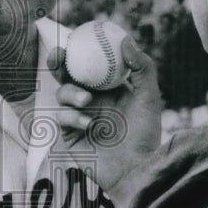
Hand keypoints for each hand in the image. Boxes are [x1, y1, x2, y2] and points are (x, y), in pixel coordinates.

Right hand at [47, 37, 162, 196]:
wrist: (137, 170)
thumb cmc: (147, 134)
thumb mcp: (149, 97)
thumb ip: (142, 67)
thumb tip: (126, 40)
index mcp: (107, 89)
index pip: (88, 64)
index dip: (78, 50)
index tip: (74, 38)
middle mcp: (90, 100)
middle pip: (66, 75)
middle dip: (57, 63)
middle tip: (58, 58)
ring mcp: (78, 117)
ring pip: (62, 94)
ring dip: (71, 93)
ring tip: (87, 102)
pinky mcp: (69, 136)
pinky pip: (62, 118)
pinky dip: (72, 117)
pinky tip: (88, 125)